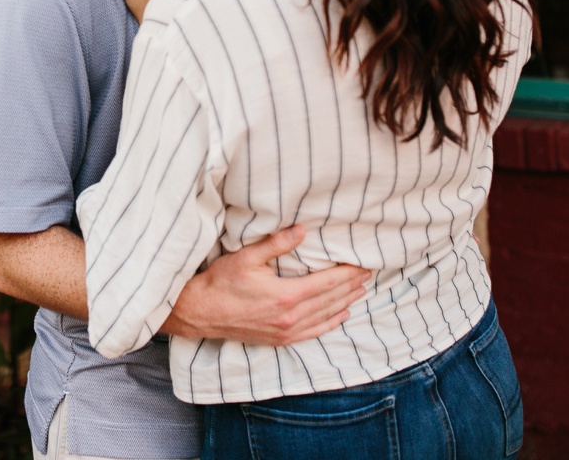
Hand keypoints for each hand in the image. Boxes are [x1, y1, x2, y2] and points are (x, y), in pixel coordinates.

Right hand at [161, 225, 368, 345]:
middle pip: (330, 299)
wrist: (200, 312)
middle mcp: (290, 317)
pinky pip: (313, 332)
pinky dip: (330, 323)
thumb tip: (302, 230)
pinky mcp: (279, 339)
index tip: (362, 263)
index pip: (327, 282)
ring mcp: (286, 331)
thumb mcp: (246, 257)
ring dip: (345, 302)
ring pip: (325, 316)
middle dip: (351, 285)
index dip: (347, 273)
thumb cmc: (221, 282)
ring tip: (360, 290)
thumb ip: (276, 244)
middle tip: (368, 273)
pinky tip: (341, 315)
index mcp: (286, 295)